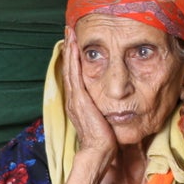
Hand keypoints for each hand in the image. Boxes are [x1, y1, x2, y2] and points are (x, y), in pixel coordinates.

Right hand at [62, 27, 116, 156]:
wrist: (98, 151)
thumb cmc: (104, 139)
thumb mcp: (104, 118)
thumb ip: (105, 108)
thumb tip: (115, 100)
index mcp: (78, 102)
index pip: (74, 76)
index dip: (73, 59)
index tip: (75, 44)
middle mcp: (73, 99)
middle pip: (69, 69)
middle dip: (69, 50)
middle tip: (69, 31)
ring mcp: (74, 99)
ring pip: (70, 69)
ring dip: (70, 50)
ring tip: (70, 34)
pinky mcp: (79, 100)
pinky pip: (75, 75)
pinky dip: (73, 60)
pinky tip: (74, 48)